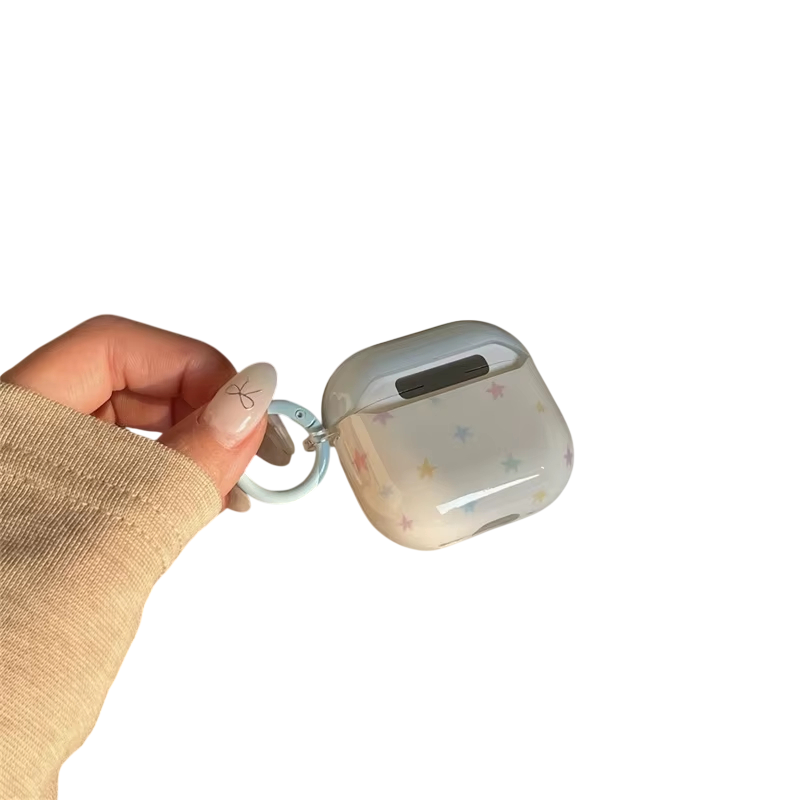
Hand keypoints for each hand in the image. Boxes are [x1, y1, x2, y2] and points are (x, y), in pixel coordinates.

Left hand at [1, 314, 292, 509]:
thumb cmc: (21, 615)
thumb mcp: (115, 531)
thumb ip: (189, 460)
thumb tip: (252, 396)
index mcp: (12, 419)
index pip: (113, 344)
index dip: (193, 367)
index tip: (249, 408)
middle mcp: (25, 436)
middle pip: (128, 382)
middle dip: (203, 410)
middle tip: (252, 447)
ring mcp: (43, 472)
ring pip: (133, 428)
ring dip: (195, 447)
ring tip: (236, 483)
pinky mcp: (62, 508)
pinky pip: (129, 469)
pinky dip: (175, 478)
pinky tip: (206, 497)